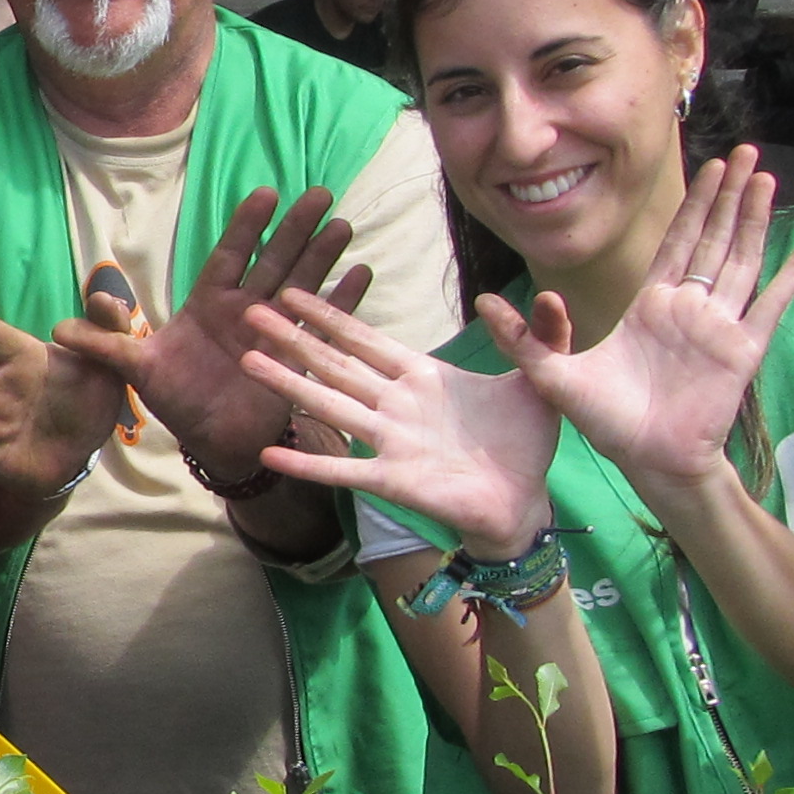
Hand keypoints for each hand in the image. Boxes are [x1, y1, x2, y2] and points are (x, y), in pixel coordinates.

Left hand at [57, 186, 367, 487]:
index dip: (246, 226)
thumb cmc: (176, 398)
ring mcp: (276, 330)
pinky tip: (362, 274)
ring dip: (323, 256)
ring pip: (303, 284)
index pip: (229, 254)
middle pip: (274, 259)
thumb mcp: (136, 370)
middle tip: (319, 193)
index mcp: (209, 303)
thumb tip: (57, 327)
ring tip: (343, 225)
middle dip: (295, 229)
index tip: (265, 193)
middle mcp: (246, 308)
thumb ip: (105, 345)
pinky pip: (323, 325)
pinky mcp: (297, 356)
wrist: (212, 440)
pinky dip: (343, 302)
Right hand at [244, 289, 558, 562]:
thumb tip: (544, 295)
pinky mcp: (392, 479)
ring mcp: (389, 441)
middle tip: (251, 312)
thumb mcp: (539, 380)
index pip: (367, 338)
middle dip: (294, 338)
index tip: (294, 292)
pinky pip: (343, 471)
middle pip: (335, 364)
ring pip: (329, 405)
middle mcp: (396, 404)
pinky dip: (307, 464)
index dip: (331, 315)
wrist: (524, 500)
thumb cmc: (526, 442)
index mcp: (421, 376)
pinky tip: (270, 454)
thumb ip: (539, 337)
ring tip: (248, 362)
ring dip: (289, 385)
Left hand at [488, 150, 793, 500]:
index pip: (677, 240)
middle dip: (729, 195)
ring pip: (741, 260)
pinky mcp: (741, 351)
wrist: (646, 460)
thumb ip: (522, 338)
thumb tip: (479, 302)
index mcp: (650, 305)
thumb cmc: (606, 421)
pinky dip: (790, 279)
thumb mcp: (553, 374)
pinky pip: (770, 307)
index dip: (695, 203)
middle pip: (713, 238)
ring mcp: (718, 327)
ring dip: (755, 219)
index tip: (711, 166)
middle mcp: (688, 308)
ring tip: (768, 179)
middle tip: (748, 152)